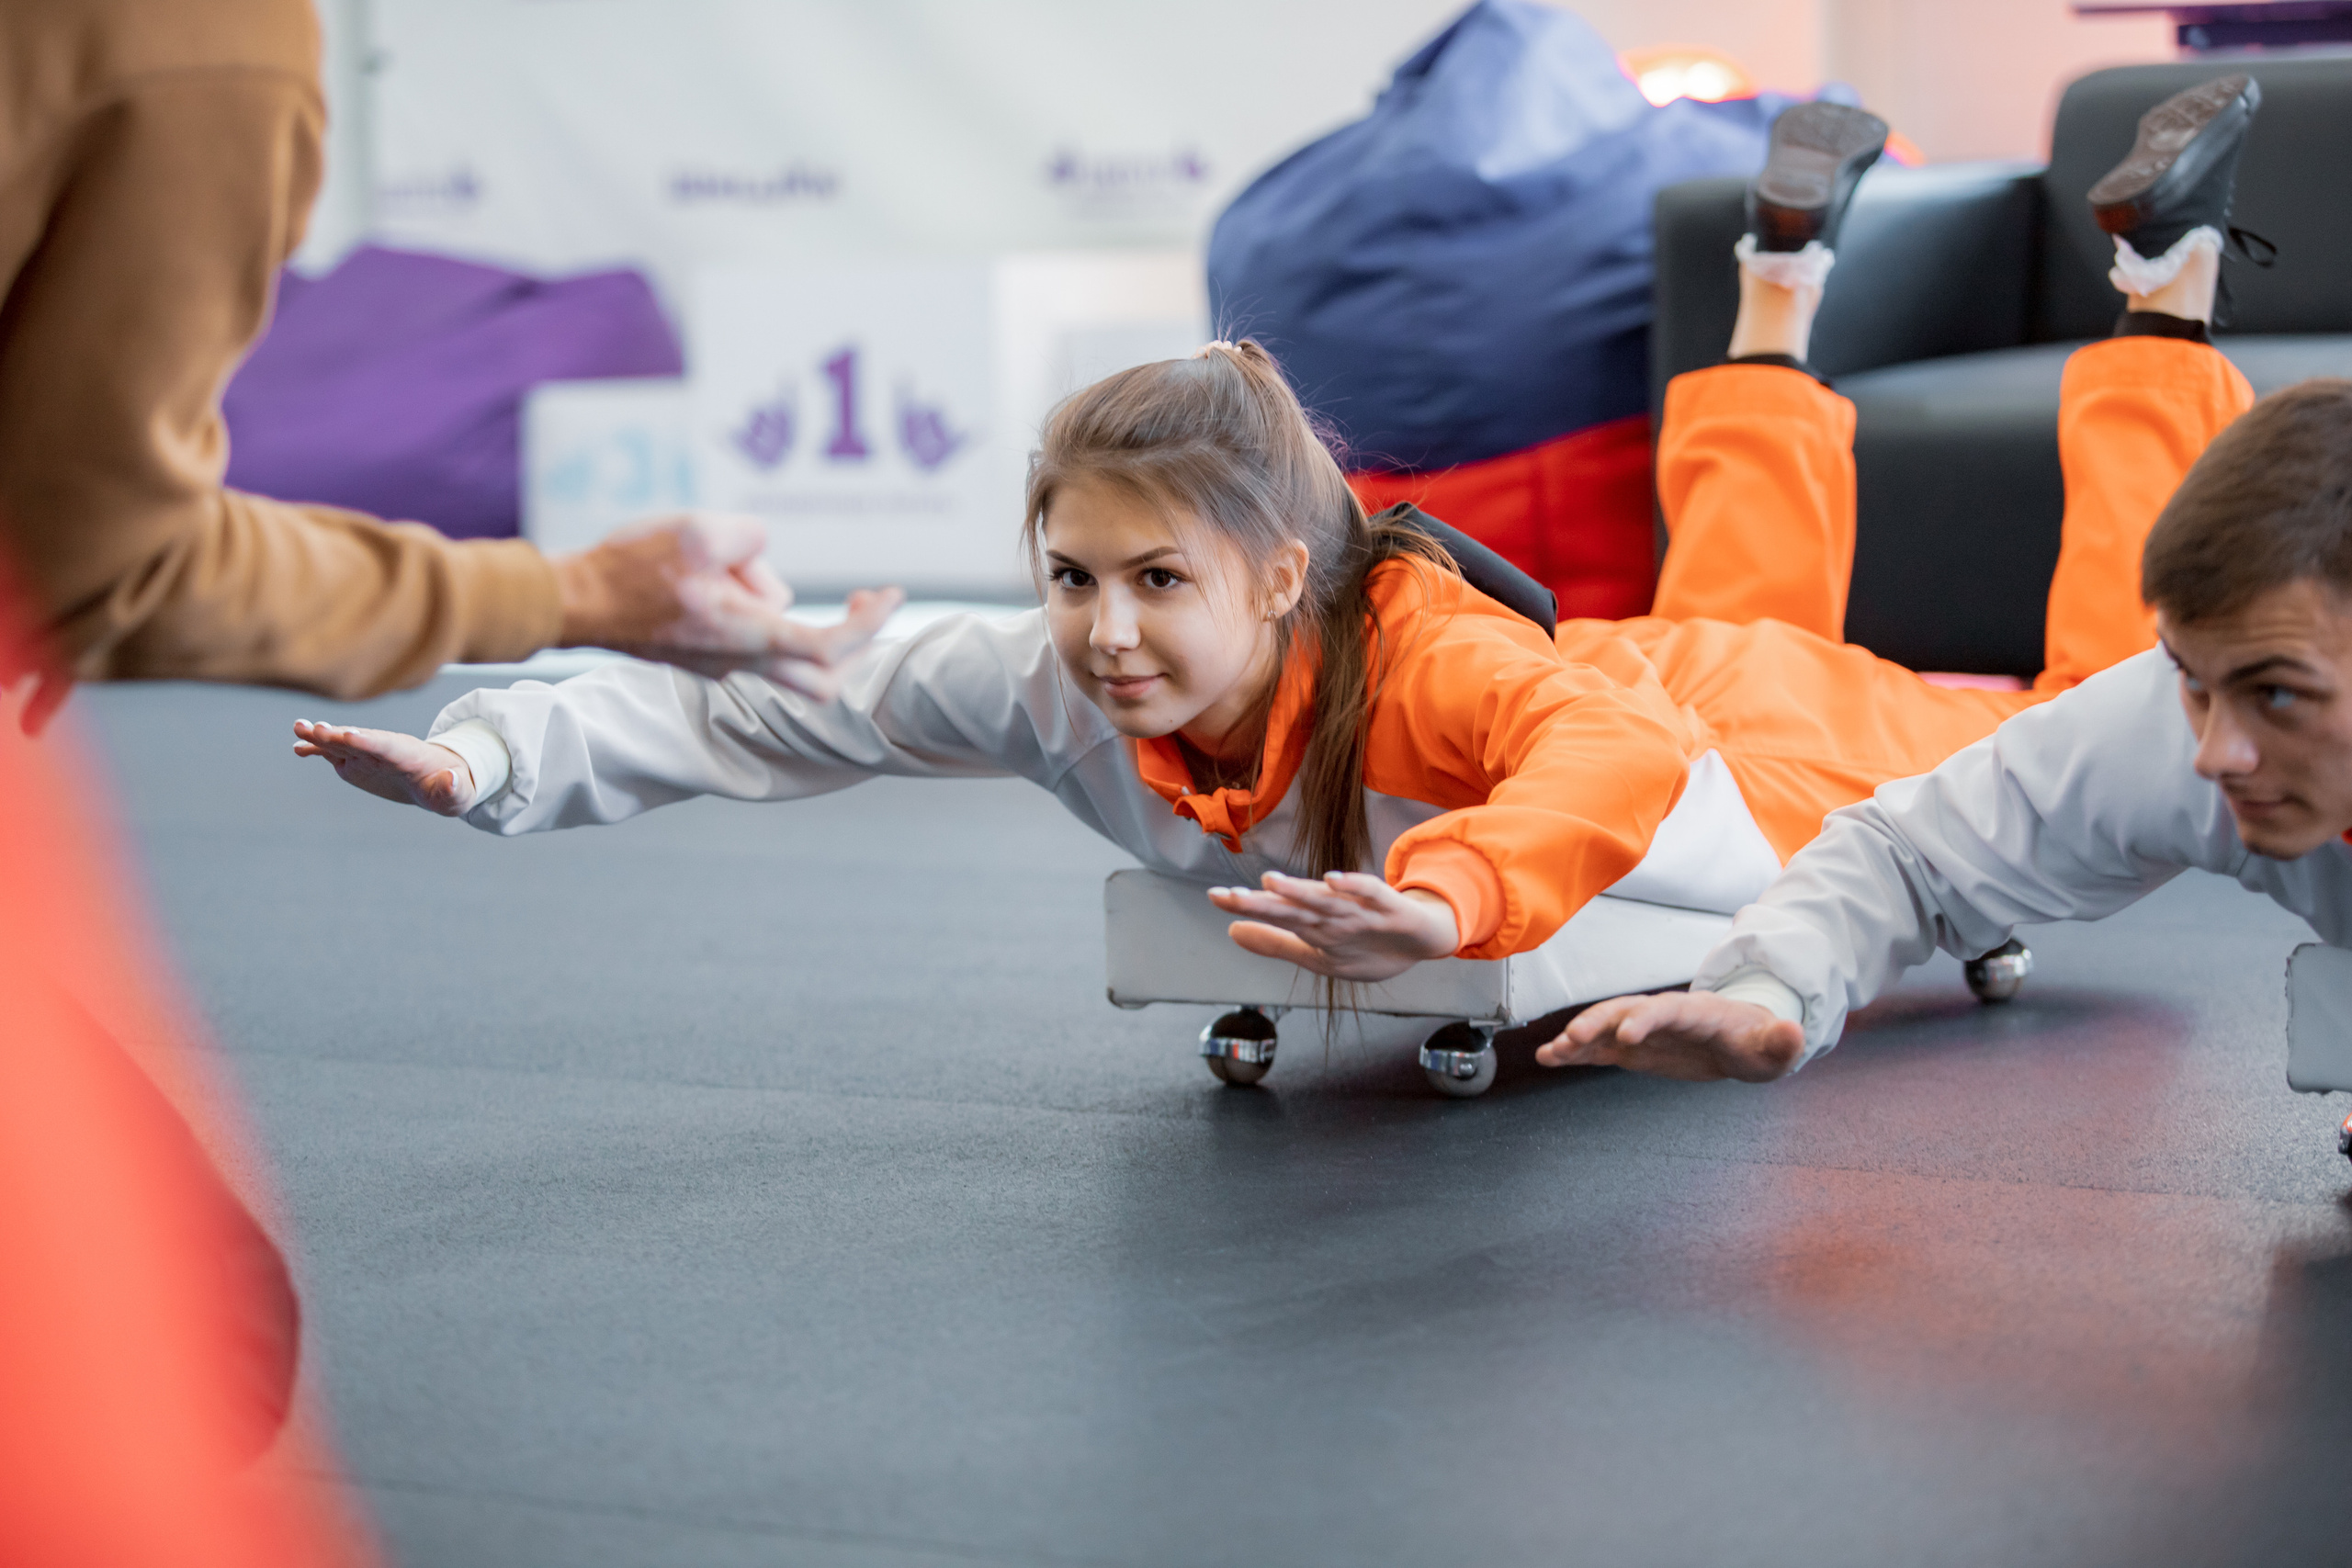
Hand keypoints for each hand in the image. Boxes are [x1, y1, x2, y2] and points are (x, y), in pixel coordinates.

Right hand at [291, 720, 475, 814]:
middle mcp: (385, 749)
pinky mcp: (356, 761)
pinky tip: (299, 747)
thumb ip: (453, 789)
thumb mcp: (458, 794)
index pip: (388, 746)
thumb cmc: (451, 787)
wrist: (438, 779)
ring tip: (299, 728)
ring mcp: (368, 754)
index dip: (369, 740)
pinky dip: (317, 749)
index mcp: (410, 756)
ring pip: (343, 742)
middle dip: (340, 734)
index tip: (349, 735)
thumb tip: (451, 780)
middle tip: (316, 728)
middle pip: (360, 740)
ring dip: (322, 736)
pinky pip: (334, 753)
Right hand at [551, 513, 904, 697]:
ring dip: (781, 604)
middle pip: (823, 677)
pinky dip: (758, 608)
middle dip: (854, 640)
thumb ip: (750, 538)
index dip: (869, 624)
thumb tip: (762, 555)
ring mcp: (721, 669)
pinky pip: (753, 641)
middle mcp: (740, 665)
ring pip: (785, 651)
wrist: (572, 602)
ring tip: (727, 561)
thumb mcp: (696, 529)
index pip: (829, 645)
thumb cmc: (629, 567)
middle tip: (860, 599)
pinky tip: (722, 573)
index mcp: (746, 637)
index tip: (890, 595)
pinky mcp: (705, 660)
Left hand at [1208, 871, 1459, 981]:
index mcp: (1313, 924)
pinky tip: (1333, 880)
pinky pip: (1370, 893)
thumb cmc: (1368, 944)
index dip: (1246, 907)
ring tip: (1270, 883)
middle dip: (1262, 902)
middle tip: (1228, 895)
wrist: (1424, 940)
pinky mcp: (1388, 906)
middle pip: (1292, 906)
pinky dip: (1353, 886)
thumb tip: (1230, 931)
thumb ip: (1276, 943)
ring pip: (1325, 899)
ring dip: (1299, 891)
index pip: (1274, 914)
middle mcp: (1331, 911)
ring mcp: (1359, 908)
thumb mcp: (1318, 954)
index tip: (1213, 897)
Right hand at [1534, 991, 1802, 1082]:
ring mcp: (1643, 1029)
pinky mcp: (1631, 1047)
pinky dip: (1573, 1051)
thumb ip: (1782, 1042)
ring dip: (1578, 1035)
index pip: (1670, 1011)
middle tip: (1573, 1038)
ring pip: (1604, 1025)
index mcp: (1697, 1013)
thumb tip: (1794, 1034)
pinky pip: (1598, 1047)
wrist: (1738, 1037)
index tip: (1628, 1033)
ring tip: (1551, 1052)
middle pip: (1625, 1010)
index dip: (1648, 1019)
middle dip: (1599, 1021)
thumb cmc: (1755, 1041)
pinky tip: (1547, 1057)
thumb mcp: (1773, 1048)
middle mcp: (1663, 1015)